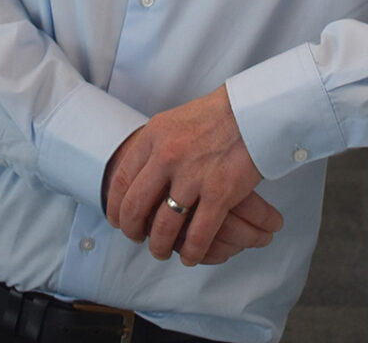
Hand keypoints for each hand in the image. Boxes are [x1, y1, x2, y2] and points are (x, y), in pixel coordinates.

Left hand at [103, 86, 283, 265]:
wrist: (252, 110)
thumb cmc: (215, 115)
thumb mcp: (173, 121)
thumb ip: (154, 147)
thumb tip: (138, 175)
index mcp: (153, 136)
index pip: (121, 181)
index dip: (115, 208)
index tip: (117, 220)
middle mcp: (168, 155)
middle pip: (135, 207)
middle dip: (132, 230)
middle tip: (137, 238)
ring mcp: (193, 175)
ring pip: (164, 226)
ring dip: (160, 246)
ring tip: (163, 251)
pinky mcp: (220, 192)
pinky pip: (198, 234)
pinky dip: (192, 251)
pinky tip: (190, 256)